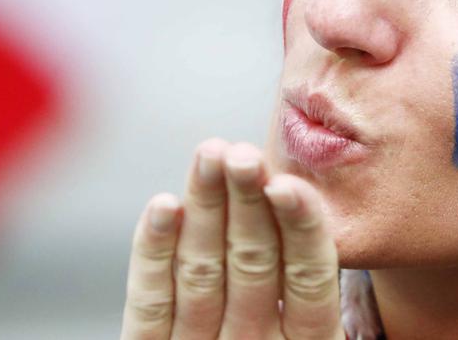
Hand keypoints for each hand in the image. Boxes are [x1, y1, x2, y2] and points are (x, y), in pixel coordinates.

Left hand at [121, 139, 344, 338]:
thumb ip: (302, 284)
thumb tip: (305, 205)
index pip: (307, 282)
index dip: (298, 230)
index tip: (287, 184)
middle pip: (253, 267)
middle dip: (248, 203)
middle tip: (242, 152)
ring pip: (204, 273)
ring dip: (206, 208)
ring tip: (210, 154)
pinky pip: (149, 304)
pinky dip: (152, 252)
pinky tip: (162, 206)